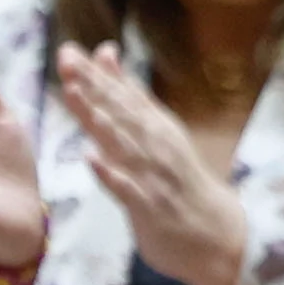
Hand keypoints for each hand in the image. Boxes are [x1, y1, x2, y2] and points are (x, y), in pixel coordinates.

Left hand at [55, 41, 244, 284]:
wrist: (217, 234)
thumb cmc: (178, 181)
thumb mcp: (156, 131)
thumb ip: (129, 95)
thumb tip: (105, 51)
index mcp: (155, 127)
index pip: (122, 95)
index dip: (94, 73)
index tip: (67, 50)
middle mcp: (155, 145)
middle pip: (120, 112)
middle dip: (92, 85)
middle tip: (66, 60)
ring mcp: (153, 176)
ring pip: (122, 143)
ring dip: (98, 118)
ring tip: (73, 94)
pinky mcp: (150, 208)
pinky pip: (128, 190)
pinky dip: (110, 174)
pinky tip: (91, 158)